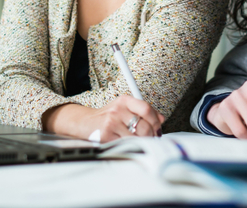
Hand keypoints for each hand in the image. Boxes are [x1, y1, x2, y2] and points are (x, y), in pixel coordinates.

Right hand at [43, 95, 164, 142]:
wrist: (84, 122)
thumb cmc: (106, 116)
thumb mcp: (124, 108)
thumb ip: (143, 111)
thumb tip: (161, 118)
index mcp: (124, 100)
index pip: (146, 108)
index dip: (156, 120)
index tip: (158, 128)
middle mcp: (118, 109)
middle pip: (144, 125)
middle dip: (151, 135)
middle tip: (150, 138)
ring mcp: (112, 122)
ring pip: (137, 136)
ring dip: (141, 141)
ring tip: (139, 141)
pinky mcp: (106, 134)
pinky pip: (126, 143)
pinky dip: (130, 145)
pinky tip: (127, 143)